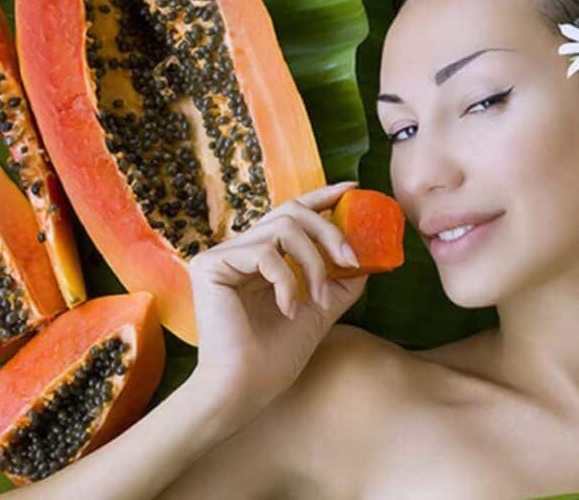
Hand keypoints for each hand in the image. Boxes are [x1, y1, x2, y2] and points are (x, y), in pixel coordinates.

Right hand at [185, 181, 368, 412]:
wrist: (245, 390)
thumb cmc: (275, 359)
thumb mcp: (319, 312)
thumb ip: (340, 284)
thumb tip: (369, 259)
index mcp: (261, 259)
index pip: (292, 214)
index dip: (323, 196)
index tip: (353, 189)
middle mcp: (240, 251)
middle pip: (291, 211)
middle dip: (330, 231)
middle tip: (351, 260)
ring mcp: (222, 256)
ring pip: (282, 227)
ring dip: (313, 262)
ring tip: (316, 298)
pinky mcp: (210, 264)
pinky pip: (264, 252)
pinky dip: (287, 280)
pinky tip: (288, 308)